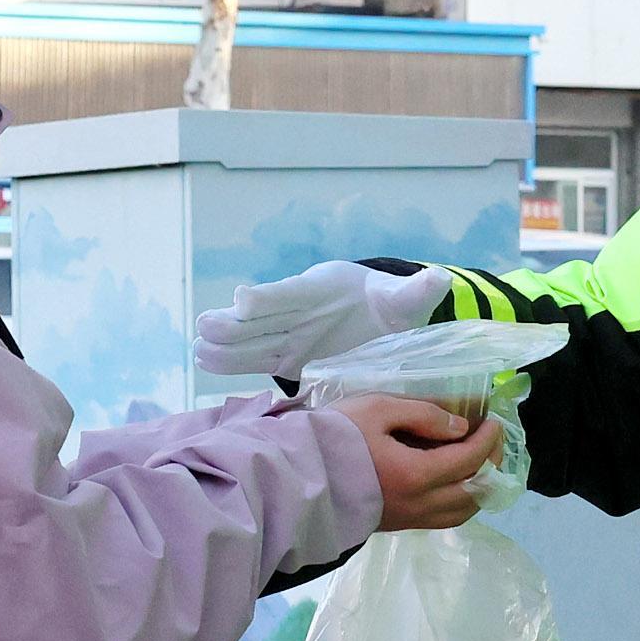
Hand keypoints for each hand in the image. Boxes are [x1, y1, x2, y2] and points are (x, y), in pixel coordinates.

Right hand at [192, 260, 448, 379]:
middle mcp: (300, 310)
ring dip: (226, 343)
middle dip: (235, 322)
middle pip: (262, 316)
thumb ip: (417, 292)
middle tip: (207, 326)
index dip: (267, 296)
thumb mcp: (406, 300)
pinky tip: (204, 360)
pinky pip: (255, 357)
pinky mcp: (286, 355)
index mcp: (325, 289)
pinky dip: (231, 360)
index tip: (243, 298)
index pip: (292, 292)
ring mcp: (289, 333)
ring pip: (251, 338)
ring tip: (199, 349)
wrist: (379, 319)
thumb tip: (440, 280)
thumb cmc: (390, 306)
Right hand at [349, 395, 506, 532]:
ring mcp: (408, 519)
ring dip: (478, 489)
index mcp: (417, 474)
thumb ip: (423, 415)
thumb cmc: (335, 438)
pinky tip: (452, 482)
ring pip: (461, 512)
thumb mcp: (378, 409)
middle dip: (491, 466)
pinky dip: (459, 501)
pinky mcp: (396, 525)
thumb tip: (459, 427)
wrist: (296, 478)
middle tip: (492, 443)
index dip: (488, 441)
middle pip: (474, 493)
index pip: (469, 460)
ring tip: (479, 464)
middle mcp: (419, 504)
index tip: (494, 422)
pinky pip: (442, 519)